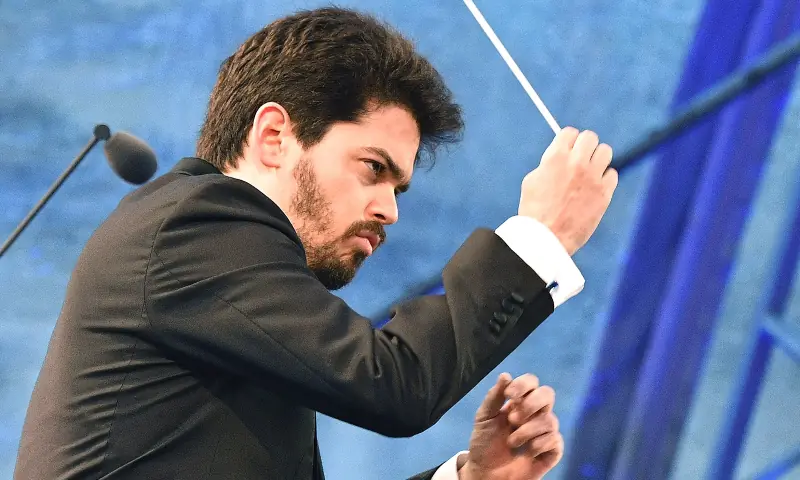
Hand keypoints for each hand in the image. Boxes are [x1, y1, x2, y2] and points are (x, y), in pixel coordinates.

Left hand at [458, 373, 562, 479]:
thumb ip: (494, 397)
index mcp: (519, 402)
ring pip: (550, 420)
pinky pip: (555, 440)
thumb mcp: (484, 418)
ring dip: (527, 431)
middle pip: (547, 394)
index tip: (508, 396)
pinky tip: (527, 452)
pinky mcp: (551, 450)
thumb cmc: (484, 444)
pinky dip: (539, 444)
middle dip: (530, 404)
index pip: (531, 382)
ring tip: (512, 442)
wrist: (486, 474)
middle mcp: (535, 414)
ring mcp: (544, 432)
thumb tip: (506, 375)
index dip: (523, 385)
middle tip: (512, 419)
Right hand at [518, 127, 617, 254]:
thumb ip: (548, 164)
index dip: (568, 140)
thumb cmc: (534, 211)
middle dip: (585, 145)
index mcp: (556, 157)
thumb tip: (559, 156)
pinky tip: (595, 187)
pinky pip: (612, 174)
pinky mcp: (604, 193)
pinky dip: (605, 178)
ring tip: (590, 171)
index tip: (568, 147)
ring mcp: (593, 177)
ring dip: (598, 158)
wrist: (546, 238)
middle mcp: (576, 163)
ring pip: (606, 151)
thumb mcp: (532, 180)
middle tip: (581, 157)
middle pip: (590, 137)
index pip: (569, 132)